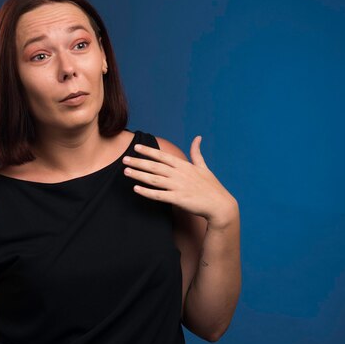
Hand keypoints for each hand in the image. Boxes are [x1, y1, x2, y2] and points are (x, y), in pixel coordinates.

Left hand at [122, 136, 237, 228]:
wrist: (220, 205)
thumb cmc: (212, 186)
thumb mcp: (204, 167)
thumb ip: (197, 153)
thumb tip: (198, 137)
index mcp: (184, 165)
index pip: (163, 156)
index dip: (149, 151)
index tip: (136, 147)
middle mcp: (179, 174)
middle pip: (155, 166)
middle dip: (138, 162)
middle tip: (124, 159)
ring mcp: (178, 186)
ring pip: (154, 179)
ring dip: (139, 175)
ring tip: (126, 172)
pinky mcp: (178, 199)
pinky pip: (159, 195)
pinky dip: (147, 192)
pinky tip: (136, 189)